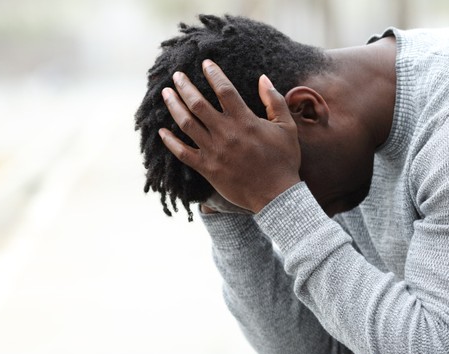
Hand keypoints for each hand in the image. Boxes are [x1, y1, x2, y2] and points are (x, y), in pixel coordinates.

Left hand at [159, 60, 300, 212]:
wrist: (276, 196)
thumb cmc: (284, 161)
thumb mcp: (287, 127)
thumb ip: (274, 101)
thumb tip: (263, 79)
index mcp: (244, 120)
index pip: (224, 90)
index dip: (213, 74)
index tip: (205, 63)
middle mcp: (225, 133)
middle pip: (198, 103)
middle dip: (185, 86)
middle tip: (176, 75)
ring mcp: (214, 151)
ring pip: (186, 124)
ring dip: (174, 106)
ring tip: (166, 94)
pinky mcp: (207, 168)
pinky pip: (183, 153)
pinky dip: (170, 142)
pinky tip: (162, 131)